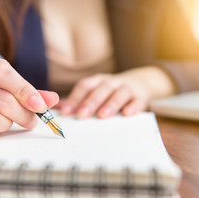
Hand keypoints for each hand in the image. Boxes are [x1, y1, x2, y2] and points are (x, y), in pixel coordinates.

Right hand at [0, 53, 58, 142]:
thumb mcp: (2, 83)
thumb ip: (27, 90)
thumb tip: (51, 100)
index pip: (1, 72)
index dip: (25, 90)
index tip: (40, 105)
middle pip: (1, 100)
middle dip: (23, 114)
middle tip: (30, 120)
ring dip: (6, 125)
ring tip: (7, 122)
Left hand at [57, 66, 174, 118]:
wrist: (141, 82)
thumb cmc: (111, 91)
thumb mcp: (95, 91)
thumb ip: (78, 100)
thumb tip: (57, 108)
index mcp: (97, 81)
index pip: (84, 86)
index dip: (74, 98)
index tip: (65, 112)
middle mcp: (111, 83)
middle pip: (100, 90)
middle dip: (90, 102)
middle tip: (81, 115)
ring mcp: (126, 88)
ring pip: (118, 94)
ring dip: (110, 104)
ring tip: (102, 116)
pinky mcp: (140, 97)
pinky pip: (137, 101)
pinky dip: (133, 107)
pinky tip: (127, 114)